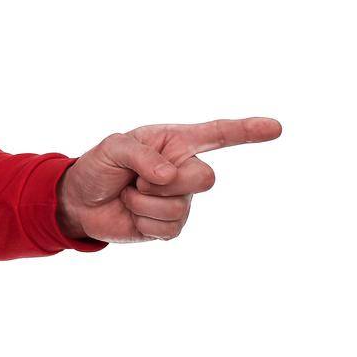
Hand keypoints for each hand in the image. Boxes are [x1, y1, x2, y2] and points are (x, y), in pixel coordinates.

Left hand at [55, 117, 282, 243]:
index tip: (276, 127)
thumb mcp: (112, 148)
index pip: (219, 134)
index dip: (248, 131)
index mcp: (176, 141)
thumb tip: (169, 176)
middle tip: (139, 180)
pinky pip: (168, 229)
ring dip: (144, 202)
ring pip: (180, 207)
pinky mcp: (171, 226)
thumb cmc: (99, 166)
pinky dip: (144, 222)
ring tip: (130, 194)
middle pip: (205, 178)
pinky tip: (133, 214)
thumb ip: (140, 154)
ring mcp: (181, 200)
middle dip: (168, 181)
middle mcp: (185, 168)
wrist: (81, 202)